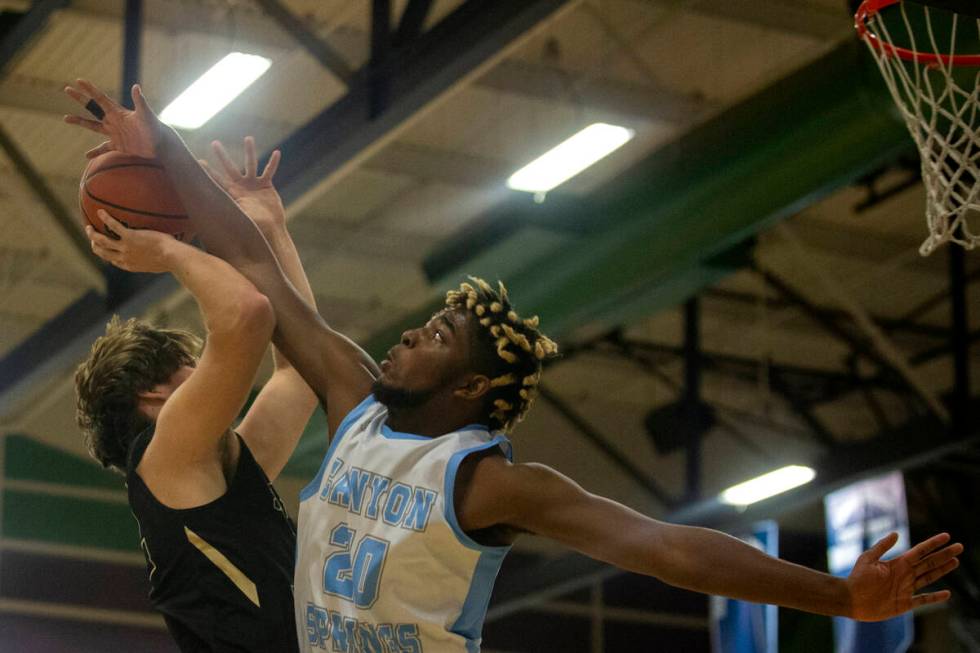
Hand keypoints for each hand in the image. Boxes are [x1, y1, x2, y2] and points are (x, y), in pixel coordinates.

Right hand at [64, 80, 159, 158]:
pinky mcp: (119, 145)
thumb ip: (140, 101)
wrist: (161, 145)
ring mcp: (115, 133)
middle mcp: (114, 121)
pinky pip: (104, 148)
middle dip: (80, 99)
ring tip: (66, 118)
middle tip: (66, 89)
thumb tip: (136, 86)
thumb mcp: (145, 114)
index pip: (100, 98)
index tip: (78, 80)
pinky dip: (95, 152)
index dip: (89, 89)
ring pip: (93, 126)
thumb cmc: (154, 128)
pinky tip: (87, 155)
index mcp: (118, 112)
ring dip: (80, 122)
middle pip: (93, 108)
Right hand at [86, 210, 181, 273]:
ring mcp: (126, 247)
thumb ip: (152, 260)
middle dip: (94, 245)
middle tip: (92, 236)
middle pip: (102, 252)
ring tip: (88, 226)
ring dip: (92, 234)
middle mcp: (124, 258)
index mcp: (130, 265)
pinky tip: (100, 211)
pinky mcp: (130, 237)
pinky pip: (114, 226)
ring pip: (102, 241)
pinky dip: (105, 218)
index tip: (104, 250)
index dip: (107, 256)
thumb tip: (159, 256)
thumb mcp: (158, 264)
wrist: (173, 257)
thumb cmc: (171, 260)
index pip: (113, 261)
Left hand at [203, 137, 284, 232]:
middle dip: (223, 156)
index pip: (218, 180)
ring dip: (250, 152)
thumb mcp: (240, 218)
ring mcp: (254, 185)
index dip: (209, 171)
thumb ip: (232, 210)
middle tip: (215, 143)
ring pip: (251, 164)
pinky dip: (273, 163)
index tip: (199, 161)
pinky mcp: (266, 186)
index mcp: (232, 194)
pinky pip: (270, 172)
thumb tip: (216, 212)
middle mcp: (241, 186)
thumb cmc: (254, 227)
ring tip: (248, 138)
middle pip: (230, 168)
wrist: (270, 229)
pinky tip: (277, 153)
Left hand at [846, 532, 961, 620]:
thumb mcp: (868, 559)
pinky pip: (924, 600)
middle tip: (960, 547)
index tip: (947, 536)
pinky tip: (947, 593)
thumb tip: (896, 533)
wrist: (851, 599)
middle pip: (929, 563)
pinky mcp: (905, 603)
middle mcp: (905, 574)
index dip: (933, 544)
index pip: (920, 551)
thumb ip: (882, 547)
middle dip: (944, 555)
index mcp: (897, 563)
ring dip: (943, 570)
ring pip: (929, 577)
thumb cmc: (857, 578)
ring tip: (955, 561)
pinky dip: (935, 598)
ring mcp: (906, 588)